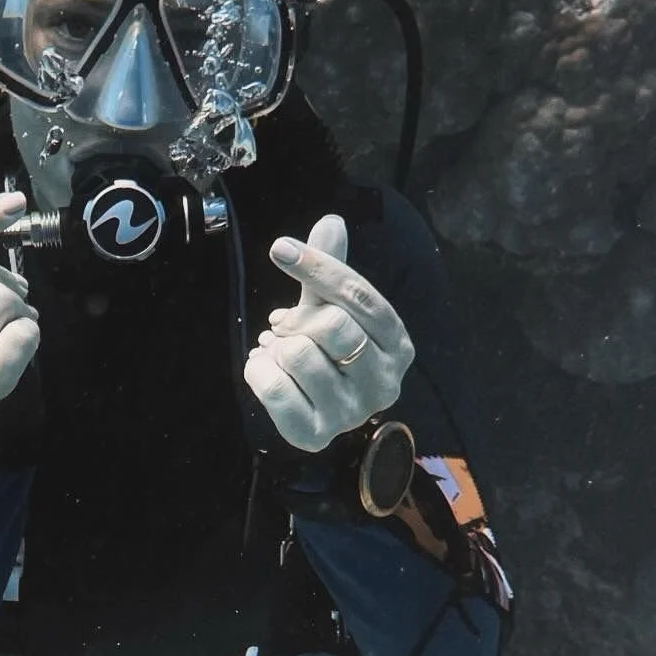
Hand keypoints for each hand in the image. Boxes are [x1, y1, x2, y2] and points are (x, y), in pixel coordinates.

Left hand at [243, 214, 413, 453]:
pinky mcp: (315, 435)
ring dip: (275, 346)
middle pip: (332, 324)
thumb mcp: (335, 307)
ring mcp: (351, 413)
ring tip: (281, 353)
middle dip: (298, 318)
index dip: (318, 267)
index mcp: (397, 343)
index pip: (359, 296)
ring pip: (297, 354)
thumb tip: (331, 221)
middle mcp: (384, 382)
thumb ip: (332, 268)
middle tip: (286, 326)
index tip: (279, 248)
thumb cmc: (331, 352)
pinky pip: (272, 387)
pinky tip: (268, 370)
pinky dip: (258, 370)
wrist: (318, 411)